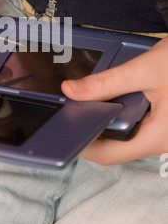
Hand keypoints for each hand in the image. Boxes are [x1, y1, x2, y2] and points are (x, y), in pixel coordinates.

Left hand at [61, 37, 167, 164]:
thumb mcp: (145, 70)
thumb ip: (106, 83)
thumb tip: (72, 91)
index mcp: (159, 137)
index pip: (110, 154)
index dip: (83, 144)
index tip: (65, 129)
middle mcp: (163, 139)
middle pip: (117, 143)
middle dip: (96, 125)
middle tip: (77, 105)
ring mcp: (165, 131)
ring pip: (128, 131)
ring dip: (111, 115)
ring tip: (98, 96)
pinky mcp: (166, 121)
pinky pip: (139, 122)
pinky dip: (124, 109)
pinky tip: (120, 93)